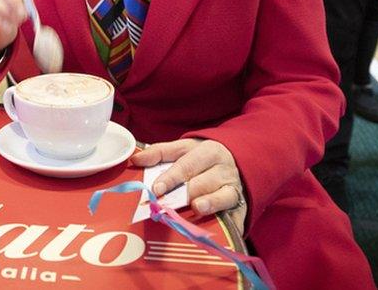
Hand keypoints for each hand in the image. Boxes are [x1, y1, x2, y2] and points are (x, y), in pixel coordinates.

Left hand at [131, 138, 246, 234]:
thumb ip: (160, 152)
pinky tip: (224, 229)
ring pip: (222, 195)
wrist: (239, 161)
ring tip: (197, 207)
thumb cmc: (203, 158)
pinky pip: (236, 214)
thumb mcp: (184, 149)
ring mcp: (234, 187)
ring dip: (210, 202)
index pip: (186, 164)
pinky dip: (231, 222)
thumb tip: (136, 159)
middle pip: (202, 181)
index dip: (171, 177)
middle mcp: (223, 169)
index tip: (157, 188)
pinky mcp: (241, 204)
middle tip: (169, 203)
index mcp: (207, 151)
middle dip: (186, 192)